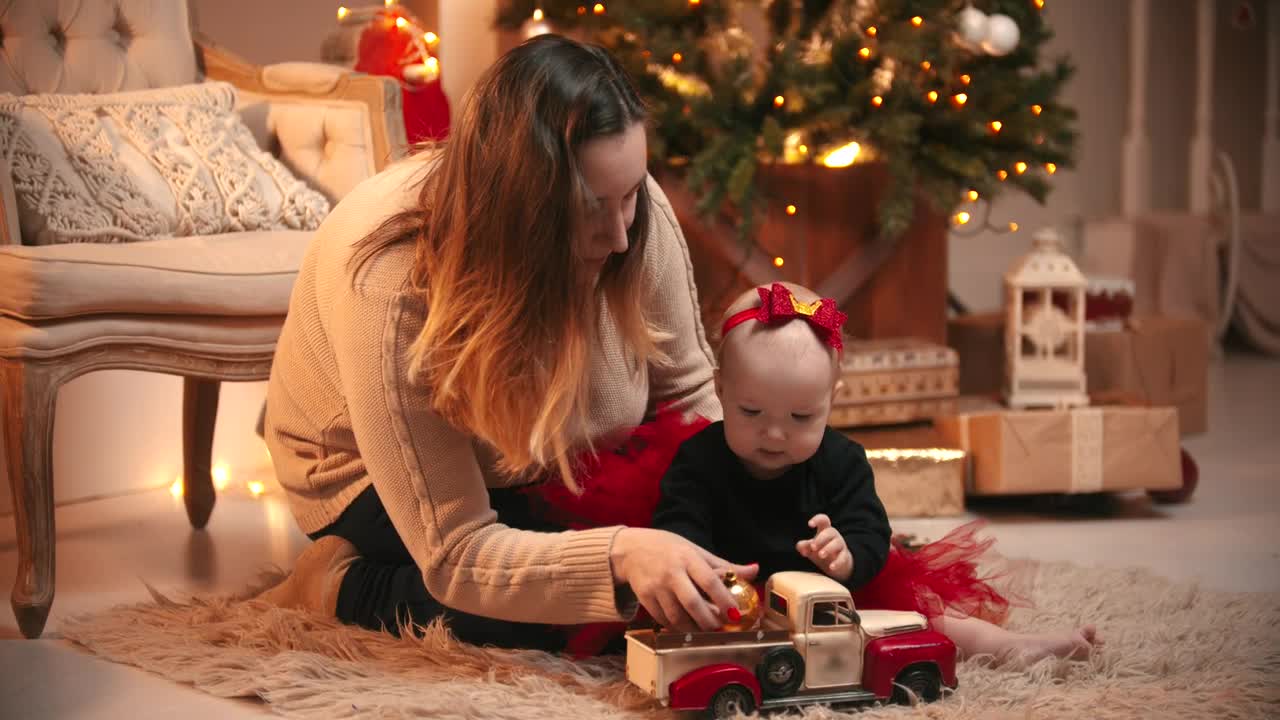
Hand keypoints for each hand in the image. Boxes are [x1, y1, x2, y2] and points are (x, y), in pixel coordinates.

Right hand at [611, 528, 757, 631]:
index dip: (724, 599)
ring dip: (693, 629)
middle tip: (720, 629)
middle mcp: (671, 572)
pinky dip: (677, 627)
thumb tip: (754, 570)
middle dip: (708, 620)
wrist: (631, 549)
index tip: (735, 614)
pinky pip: (663, 619)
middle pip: (692, 602)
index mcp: (687, 557)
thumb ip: (724, 565)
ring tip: (704, 632)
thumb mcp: (695, 550)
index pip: (709, 580)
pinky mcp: (644, 598)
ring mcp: (655, 586)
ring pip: (676, 616)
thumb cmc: (668, 548)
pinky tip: (686, 628)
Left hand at [796, 513, 852, 581]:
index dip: (817, 520)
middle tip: (813, 547)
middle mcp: (834, 536)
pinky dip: (837, 563)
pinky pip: (842, 558)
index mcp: (824, 530)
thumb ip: (803, 546)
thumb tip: (801, 548)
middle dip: (820, 539)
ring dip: (828, 549)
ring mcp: (840, 546)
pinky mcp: (845, 557)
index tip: (810, 524)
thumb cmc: (820, 550)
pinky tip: (831, 567)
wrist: (835, 564)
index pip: (823, 520)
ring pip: (837, 544)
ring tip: (820, 555)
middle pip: (829, 532)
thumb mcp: (810, 548)